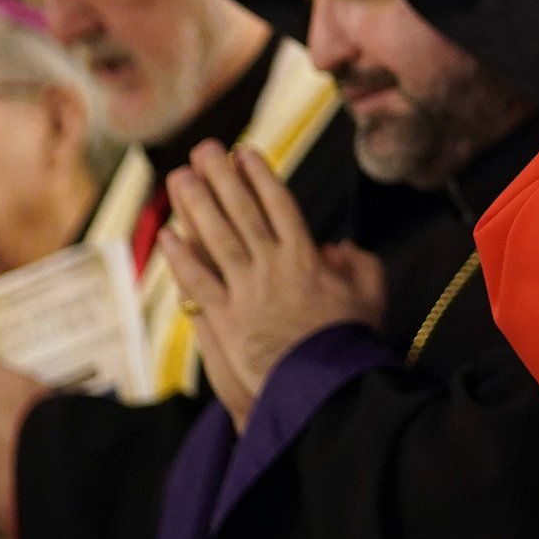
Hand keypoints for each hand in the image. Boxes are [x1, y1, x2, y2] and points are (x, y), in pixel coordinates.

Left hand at [162, 144, 385, 425]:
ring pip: (216, 239)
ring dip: (195, 205)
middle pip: (242, 212)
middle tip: (203, 150)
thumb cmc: (350, 343)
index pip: (280, 205)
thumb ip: (360, 264)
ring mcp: (246, 292)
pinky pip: (198, 282)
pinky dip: (181, 258)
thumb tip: (337, 246)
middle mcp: (273, 267)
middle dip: (221, 177)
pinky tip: (167, 235)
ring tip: (179, 177)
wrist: (324, 389)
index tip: (244, 153)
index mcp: (307, 258)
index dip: (259, 176)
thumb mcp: (371, 297)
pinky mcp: (226, 320)